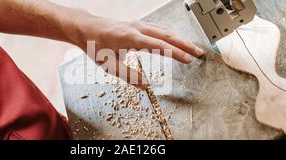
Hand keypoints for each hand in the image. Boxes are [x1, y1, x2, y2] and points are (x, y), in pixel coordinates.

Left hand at [68, 15, 203, 88]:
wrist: (87, 28)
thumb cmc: (96, 45)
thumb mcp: (109, 65)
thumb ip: (128, 76)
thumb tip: (145, 86)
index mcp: (131, 38)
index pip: (160, 45)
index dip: (176, 52)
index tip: (188, 59)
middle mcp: (137, 28)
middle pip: (167, 35)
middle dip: (184, 44)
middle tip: (198, 52)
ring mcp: (138, 24)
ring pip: (164, 29)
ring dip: (179, 38)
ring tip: (192, 47)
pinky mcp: (137, 24)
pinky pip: (158, 27)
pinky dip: (170, 33)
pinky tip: (175, 38)